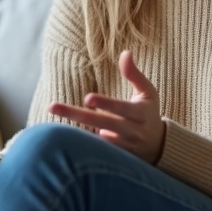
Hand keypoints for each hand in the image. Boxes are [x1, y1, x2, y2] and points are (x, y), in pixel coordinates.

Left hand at [47, 50, 165, 163]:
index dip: (105, 103)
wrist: (159, 146)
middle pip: (101, 122)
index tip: (88, 98)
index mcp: (140, 113)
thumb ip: (134, 74)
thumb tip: (126, 52)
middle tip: (52, 106)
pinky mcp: (118, 158)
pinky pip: (98, 152)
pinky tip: (65, 141)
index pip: (121, 108)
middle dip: (76, 115)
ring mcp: (124, 146)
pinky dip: (83, 146)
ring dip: (77, 132)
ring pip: (97, 139)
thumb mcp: (148, 92)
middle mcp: (132, 131)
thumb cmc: (149, 113)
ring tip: (54, 127)